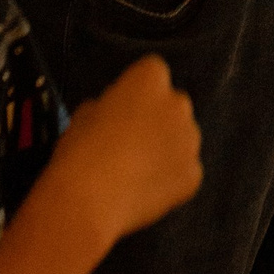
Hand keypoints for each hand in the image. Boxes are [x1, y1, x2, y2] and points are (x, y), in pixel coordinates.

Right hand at [43, 56, 201, 250]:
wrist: (89, 200)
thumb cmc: (79, 152)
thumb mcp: (83, 115)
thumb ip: (107, 106)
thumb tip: (112, 113)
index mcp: (149, 78)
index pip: (152, 73)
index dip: (136, 91)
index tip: (121, 110)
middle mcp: (178, 103)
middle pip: (172, 105)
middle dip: (157, 119)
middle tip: (130, 143)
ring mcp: (191, 139)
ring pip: (182, 138)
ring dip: (166, 149)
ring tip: (134, 172)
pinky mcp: (194, 173)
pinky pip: (184, 171)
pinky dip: (170, 180)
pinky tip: (143, 191)